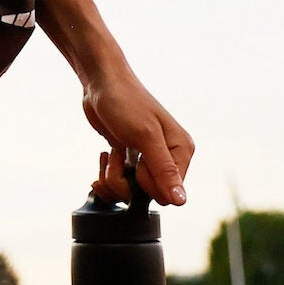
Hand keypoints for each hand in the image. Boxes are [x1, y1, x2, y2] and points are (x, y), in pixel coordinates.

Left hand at [81, 64, 193, 205]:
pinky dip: (109, 174)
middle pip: (149, 196)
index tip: (135, 162)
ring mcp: (149, 159)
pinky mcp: (132, 159)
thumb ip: (164, 170)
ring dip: (114, 177)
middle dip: (127, 182)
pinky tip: (107, 156)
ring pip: (132, 192)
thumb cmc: (125, 102)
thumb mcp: (146, 136)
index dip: (146, 184)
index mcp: (182, 150)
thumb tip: (181, 201)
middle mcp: (170, 156)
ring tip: (112, 154)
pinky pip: (121, 184)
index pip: (168, 194)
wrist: (101, 83)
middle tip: (119, 156)